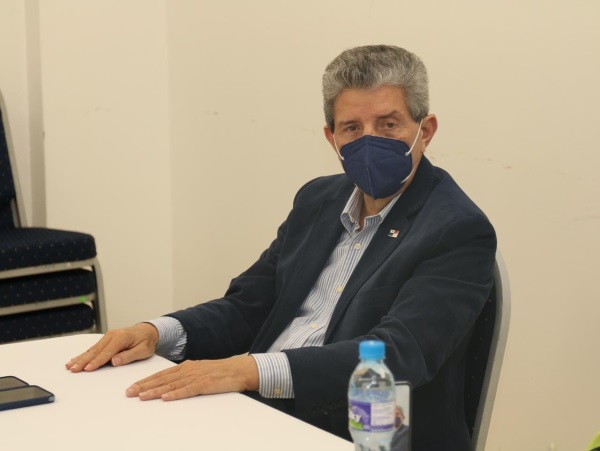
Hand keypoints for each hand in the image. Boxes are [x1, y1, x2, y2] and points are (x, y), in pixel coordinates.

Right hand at [65, 323, 158, 371]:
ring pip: (92, 349)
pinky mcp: (106, 339)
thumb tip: (114, 362)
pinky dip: (84, 354)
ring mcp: (108, 337)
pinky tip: (76, 359)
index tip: (87, 369)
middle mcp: (112, 335)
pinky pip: (94, 348)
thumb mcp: (143, 350)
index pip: (107, 352)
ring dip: (81, 358)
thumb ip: (128, 356)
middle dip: (83, 360)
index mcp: (121, 338)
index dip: (97, 361)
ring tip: (69, 365)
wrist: (147, 331)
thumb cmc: (146, 341)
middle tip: (72, 369)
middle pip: (96, 351)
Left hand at [125, 355, 258, 400]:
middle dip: (144, 386)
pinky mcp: (205, 384)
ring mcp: (196, 377)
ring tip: (141, 396)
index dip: (146, 381)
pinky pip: (188, 390)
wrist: (239, 369)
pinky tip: (165, 398)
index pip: (162, 374)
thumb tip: (170, 386)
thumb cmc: (221, 372)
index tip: (133, 387)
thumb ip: (186, 377)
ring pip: (171, 385)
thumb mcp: (200, 371)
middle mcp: (189, 370)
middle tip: (129, 392)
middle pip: (162, 379)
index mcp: (186, 366)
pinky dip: (175, 394)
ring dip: (155, 391)